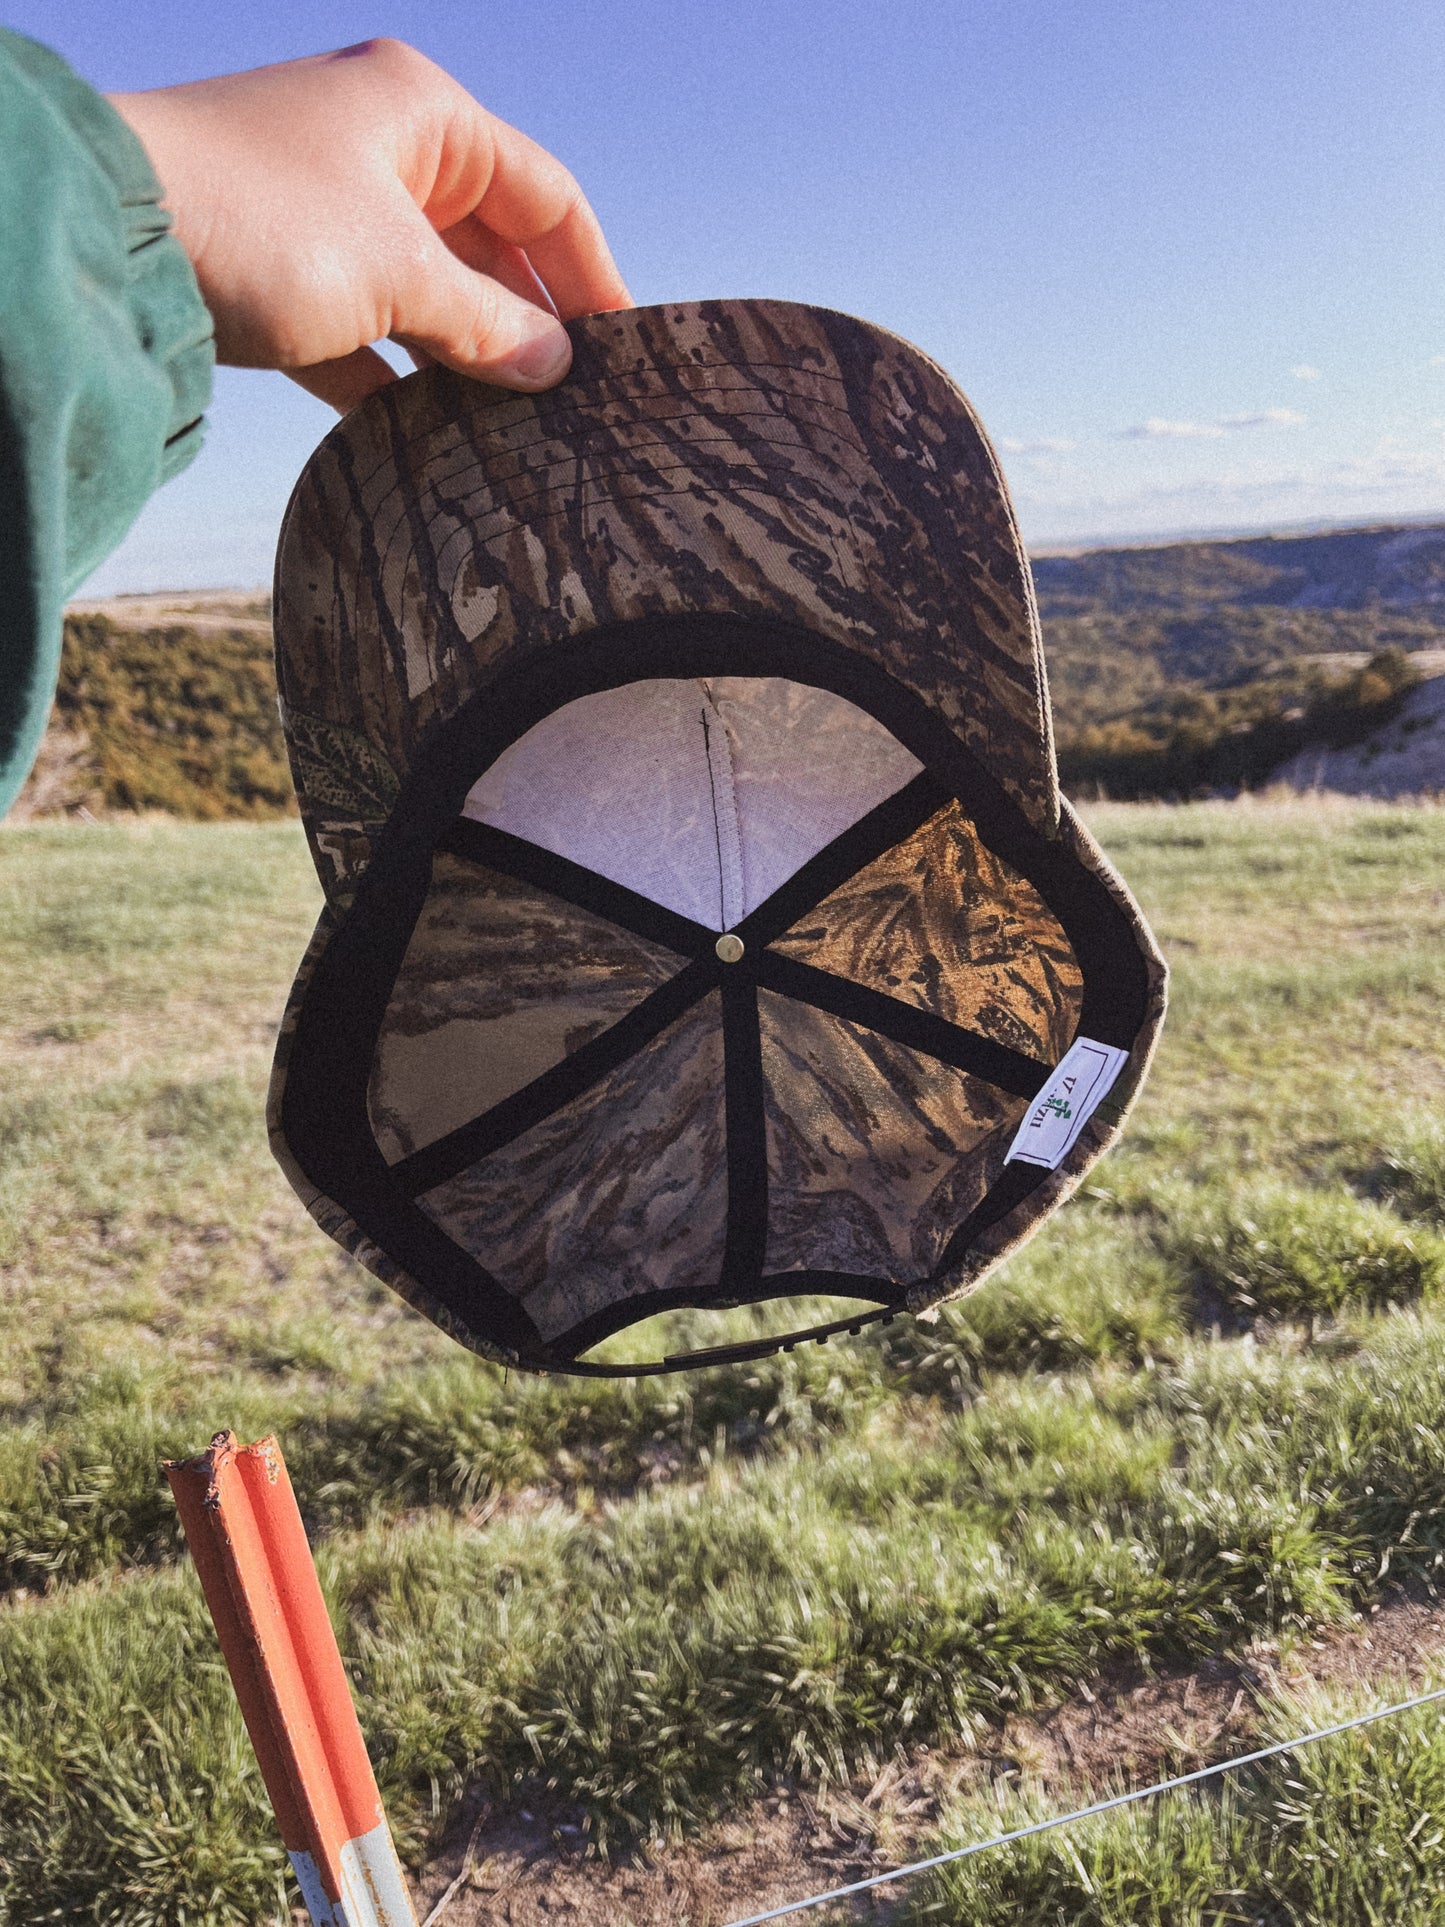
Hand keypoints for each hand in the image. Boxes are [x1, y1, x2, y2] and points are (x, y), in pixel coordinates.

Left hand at [109, 38, 630, 410]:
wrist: (109, 239)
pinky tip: (428, 435)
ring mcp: (325, 212)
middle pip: (488, 246)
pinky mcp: (281, 276)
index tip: (625, 352)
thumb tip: (555, 366)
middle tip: (573, 406)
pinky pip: (363, 333)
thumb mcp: (401, 276)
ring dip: (464, 359)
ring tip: (512, 431)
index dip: (592, 273)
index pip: (545, 193)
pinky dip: (396, 379)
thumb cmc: (264, 224)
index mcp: (421, 114)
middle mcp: (377, 150)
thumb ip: (490, 325)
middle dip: (529, 324)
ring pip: (425, 293)